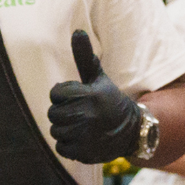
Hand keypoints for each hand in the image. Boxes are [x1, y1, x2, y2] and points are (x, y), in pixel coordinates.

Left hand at [47, 30, 145, 163]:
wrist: (131, 131)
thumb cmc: (109, 100)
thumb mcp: (99, 78)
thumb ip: (85, 57)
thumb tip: (77, 31)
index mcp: (89, 95)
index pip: (55, 93)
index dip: (63, 95)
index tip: (76, 98)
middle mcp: (87, 115)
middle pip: (53, 113)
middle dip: (63, 112)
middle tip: (79, 113)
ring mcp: (85, 136)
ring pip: (55, 130)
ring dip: (65, 129)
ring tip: (81, 126)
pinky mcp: (83, 152)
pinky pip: (60, 147)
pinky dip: (68, 145)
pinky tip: (82, 139)